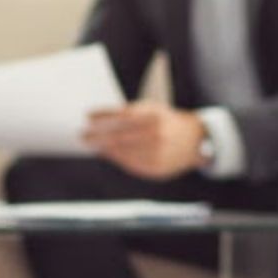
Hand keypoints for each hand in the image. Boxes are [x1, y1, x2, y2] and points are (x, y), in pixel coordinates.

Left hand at [82, 103, 205, 180]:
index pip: (121, 115)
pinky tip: (109, 154)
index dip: (102, 116)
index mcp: (154, 116)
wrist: (195, 141)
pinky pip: (130, 164)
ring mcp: (156, 153)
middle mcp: (156, 135)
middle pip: (118, 136)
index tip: (87, 116)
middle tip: (82, 136)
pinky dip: (117, 159)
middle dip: (97, 136)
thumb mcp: (153, 109)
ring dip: (105, 149)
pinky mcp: (156, 168)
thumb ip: (130, 112)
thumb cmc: (167, 121)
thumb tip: (99, 119)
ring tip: (94, 145)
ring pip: (122, 152)